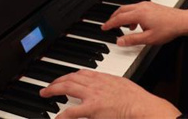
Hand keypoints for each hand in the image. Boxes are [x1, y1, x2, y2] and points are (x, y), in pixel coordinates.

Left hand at [40, 70, 180, 118]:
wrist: (142, 107)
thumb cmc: (138, 100)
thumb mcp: (124, 87)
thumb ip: (113, 87)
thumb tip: (109, 92)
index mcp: (104, 78)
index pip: (82, 73)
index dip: (70, 75)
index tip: (64, 78)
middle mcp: (96, 83)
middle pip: (71, 77)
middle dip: (57, 80)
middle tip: (48, 86)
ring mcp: (93, 95)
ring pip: (67, 87)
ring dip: (53, 89)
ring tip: (45, 93)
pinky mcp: (92, 108)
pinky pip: (71, 111)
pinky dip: (61, 115)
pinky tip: (56, 118)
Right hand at [102, 2, 187, 46]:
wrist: (182, 21)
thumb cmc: (168, 29)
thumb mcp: (148, 39)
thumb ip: (132, 40)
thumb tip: (119, 41)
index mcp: (138, 14)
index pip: (119, 18)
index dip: (110, 23)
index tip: (104, 27)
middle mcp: (141, 6)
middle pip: (121, 10)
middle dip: (113, 17)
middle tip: (109, 25)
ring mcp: (146, 5)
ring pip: (128, 8)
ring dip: (122, 16)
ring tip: (123, 27)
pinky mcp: (151, 5)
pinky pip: (135, 8)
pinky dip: (131, 14)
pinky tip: (136, 24)